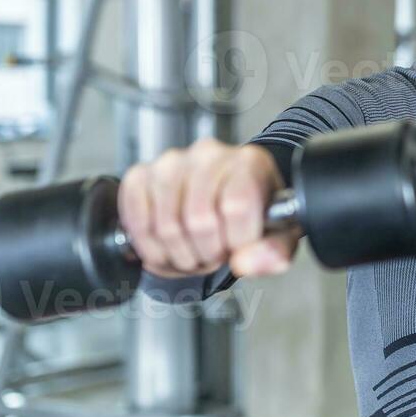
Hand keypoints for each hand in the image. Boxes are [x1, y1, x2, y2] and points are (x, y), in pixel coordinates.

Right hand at [117, 139, 296, 279]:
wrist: (227, 196)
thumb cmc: (253, 213)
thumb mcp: (279, 234)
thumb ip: (274, 251)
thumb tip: (244, 262)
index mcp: (249, 162)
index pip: (237, 207)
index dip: (235, 241)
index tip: (238, 246)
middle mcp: (208, 154)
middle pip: (199, 221)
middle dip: (206, 254)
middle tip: (213, 254)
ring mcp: (170, 162)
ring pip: (166, 226)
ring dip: (179, 255)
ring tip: (193, 251)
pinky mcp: (140, 175)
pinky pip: (136, 220)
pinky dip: (150, 247)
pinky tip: (167, 246)